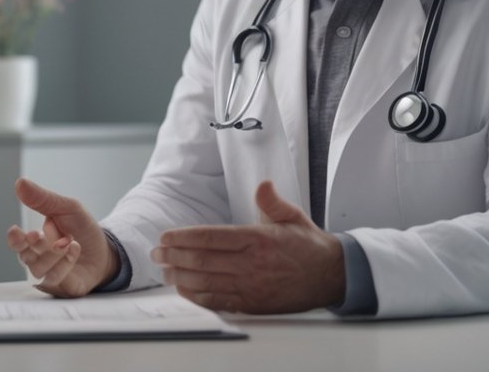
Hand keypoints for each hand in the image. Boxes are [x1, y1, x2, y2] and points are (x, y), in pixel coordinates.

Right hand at [5, 178, 117, 296]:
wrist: (107, 249)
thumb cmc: (83, 229)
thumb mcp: (66, 208)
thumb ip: (42, 199)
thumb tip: (20, 183)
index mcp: (35, 241)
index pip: (17, 243)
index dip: (14, 239)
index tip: (15, 231)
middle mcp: (38, 260)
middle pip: (25, 257)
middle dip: (34, 245)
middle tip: (40, 235)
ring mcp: (49, 275)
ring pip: (39, 269)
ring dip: (53, 253)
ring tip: (68, 241)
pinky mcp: (62, 286)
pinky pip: (55, 279)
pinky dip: (64, 264)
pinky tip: (74, 250)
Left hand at [150, 181, 344, 313]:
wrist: (331, 276)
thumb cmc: (308, 245)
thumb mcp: (291, 216)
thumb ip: (271, 200)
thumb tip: (262, 184)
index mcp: (257, 239)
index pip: (211, 237)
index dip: (183, 237)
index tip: (166, 237)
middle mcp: (251, 264)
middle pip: (202, 261)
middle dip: (173, 257)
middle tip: (156, 254)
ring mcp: (251, 286)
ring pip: (206, 283)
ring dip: (180, 278)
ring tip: (164, 271)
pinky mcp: (253, 304)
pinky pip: (218, 301)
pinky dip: (197, 297)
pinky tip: (184, 290)